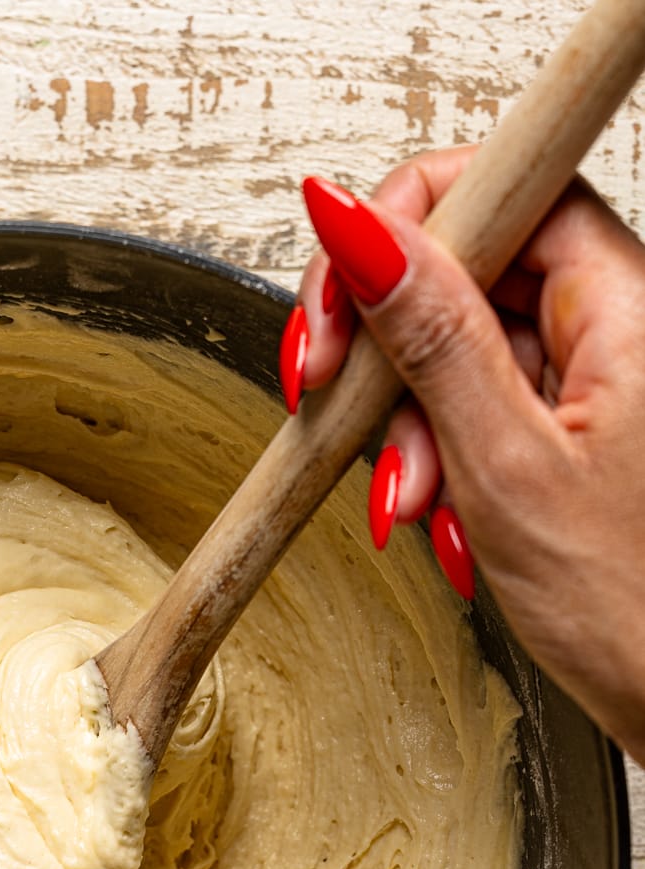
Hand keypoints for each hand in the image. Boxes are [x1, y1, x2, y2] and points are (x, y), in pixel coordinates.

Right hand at [286, 148, 644, 766]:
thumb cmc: (635, 607)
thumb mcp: (507, 466)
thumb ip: (432, 339)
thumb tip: (362, 228)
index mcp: (624, 302)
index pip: (500, 187)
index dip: (404, 223)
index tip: (335, 288)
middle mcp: (613, 321)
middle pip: (465, 270)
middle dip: (387, 350)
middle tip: (328, 400)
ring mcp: (591, 377)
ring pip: (459, 350)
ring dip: (409, 428)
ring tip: (410, 507)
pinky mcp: (570, 425)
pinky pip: (479, 409)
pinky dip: (440, 461)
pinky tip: (439, 520)